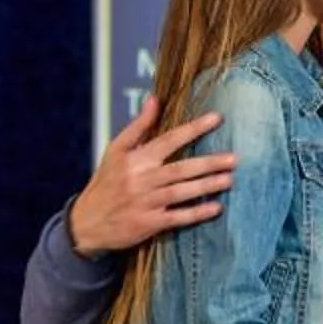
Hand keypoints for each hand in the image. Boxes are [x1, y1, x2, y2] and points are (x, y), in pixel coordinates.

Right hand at [69, 94, 237, 257]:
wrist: (87, 222)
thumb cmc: (106, 182)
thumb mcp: (115, 152)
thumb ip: (138, 127)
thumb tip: (154, 99)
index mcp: (135, 159)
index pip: (168, 140)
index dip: (193, 129)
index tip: (217, 118)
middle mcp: (141, 179)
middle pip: (180, 168)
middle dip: (208, 163)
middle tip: (235, 158)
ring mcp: (145, 202)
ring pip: (181, 192)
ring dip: (207, 186)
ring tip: (230, 179)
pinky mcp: (148, 223)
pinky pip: (177, 217)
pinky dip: (196, 213)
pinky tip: (216, 208)